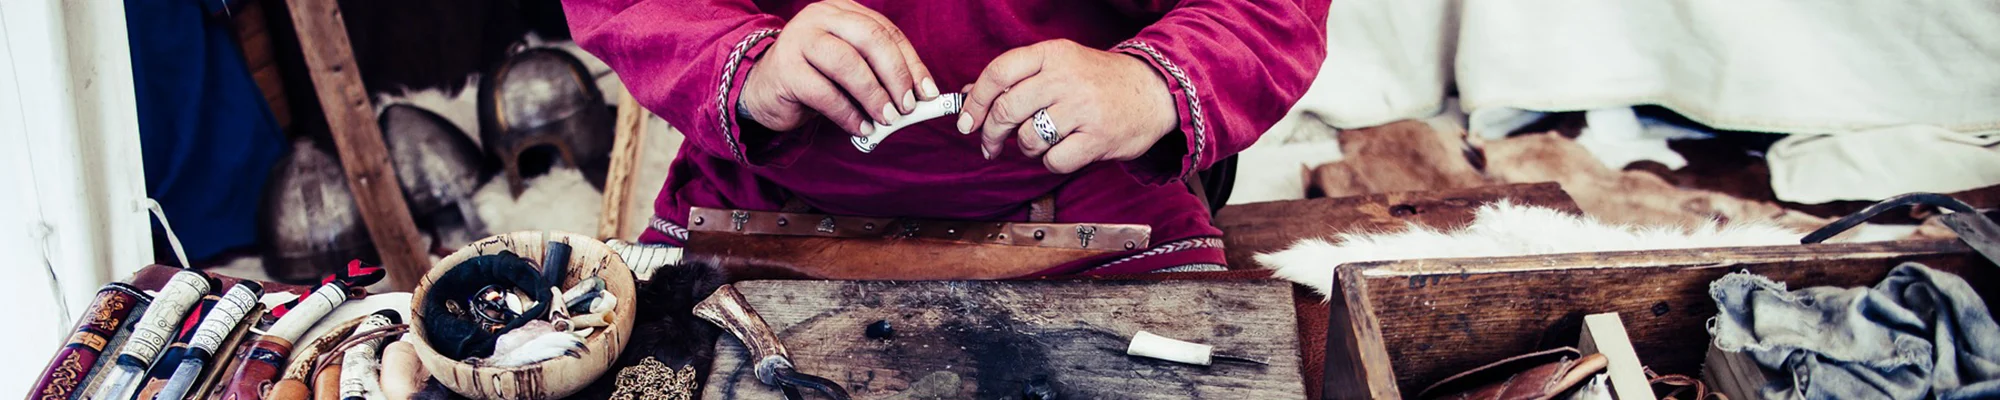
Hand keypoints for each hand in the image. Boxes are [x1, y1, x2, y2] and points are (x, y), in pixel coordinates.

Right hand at [739, 0, 937, 136]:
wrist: (762, 88)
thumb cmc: (816, 77)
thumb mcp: (850, 67)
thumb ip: (879, 72)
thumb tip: (920, 96)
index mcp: (842, 11)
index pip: (886, 31)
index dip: (911, 62)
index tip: (928, 92)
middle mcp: (820, 18)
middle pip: (870, 39)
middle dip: (896, 75)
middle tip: (908, 106)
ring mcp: (799, 40)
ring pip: (847, 64)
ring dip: (873, 95)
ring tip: (887, 119)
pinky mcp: (785, 70)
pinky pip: (825, 93)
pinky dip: (848, 114)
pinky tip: (862, 129)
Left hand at [957, 39, 1177, 173]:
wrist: (1154, 91)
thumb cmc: (1098, 81)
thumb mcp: (1059, 66)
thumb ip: (1016, 78)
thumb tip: (968, 96)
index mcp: (1053, 54)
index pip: (998, 72)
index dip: (975, 100)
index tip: (966, 121)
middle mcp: (1066, 78)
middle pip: (1006, 109)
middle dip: (991, 133)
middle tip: (990, 145)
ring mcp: (1083, 108)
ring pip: (1028, 139)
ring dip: (1027, 148)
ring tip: (1042, 141)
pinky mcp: (1097, 138)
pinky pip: (1054, 161)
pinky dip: (1052, 162)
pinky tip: (1064, 151)